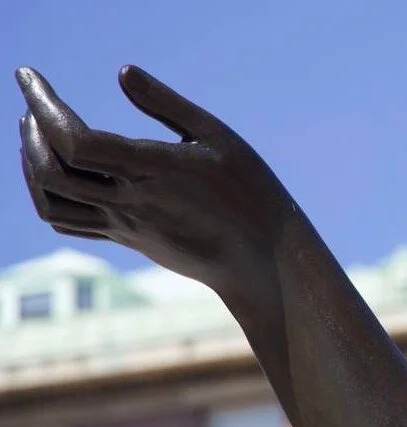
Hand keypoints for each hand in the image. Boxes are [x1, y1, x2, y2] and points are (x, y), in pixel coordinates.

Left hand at [15, 66, 297, 291]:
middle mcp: (132, 201)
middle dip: (31, 132)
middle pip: (52, 171)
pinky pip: (69, 221)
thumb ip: (167, 105)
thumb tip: (123, 73)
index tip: (30, 76)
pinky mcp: (128, 238)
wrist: (261, 258)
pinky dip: (48, 194)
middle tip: (34, 104)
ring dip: (32, 165)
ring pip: (51, 202)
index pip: (74, 141)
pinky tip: (60, 171)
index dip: (43, 106)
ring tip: (37, 135)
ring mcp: (126, 225)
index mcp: (154, 170)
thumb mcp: (218, 137)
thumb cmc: (249, 192)